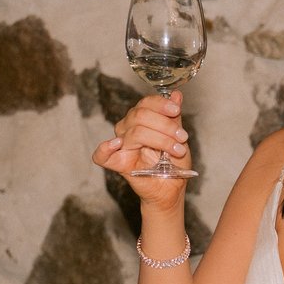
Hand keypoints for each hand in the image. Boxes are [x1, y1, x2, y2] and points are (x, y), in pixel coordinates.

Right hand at [91, 92, 192, 215]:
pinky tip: (117, 143)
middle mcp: (128, 129)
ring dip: (160, 139)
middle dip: (165, 125)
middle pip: (140, 115)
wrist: (172, 189)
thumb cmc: (174, 164)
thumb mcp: (179, 138)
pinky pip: (101, 156)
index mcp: (142, 119)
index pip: (145, 103)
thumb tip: (176, 95)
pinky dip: (105, 148)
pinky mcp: (118, 163)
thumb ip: (174, 118)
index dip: (161, 104)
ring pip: (134, 131)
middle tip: (182, 138)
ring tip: (176, 149)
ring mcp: (122, 146)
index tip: (176, 111)